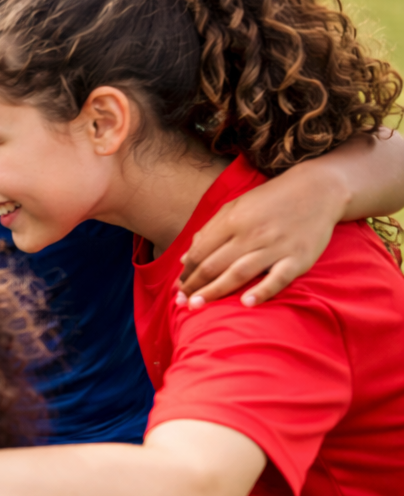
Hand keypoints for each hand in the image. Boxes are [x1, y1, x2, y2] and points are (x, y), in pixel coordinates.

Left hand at [178, 165, 345, 308]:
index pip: (202, 251)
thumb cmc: (270, 201)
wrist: (318, 190)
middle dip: (194, 285)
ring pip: (239, 273)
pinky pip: (278, 278)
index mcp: (233, 220)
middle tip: (180, 302)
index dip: (187, 271)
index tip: (178, 287)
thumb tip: (185, 259)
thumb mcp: (235, 208)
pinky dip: (262, 291)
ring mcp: (276, 246)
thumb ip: (209, 232)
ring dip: (215, 291)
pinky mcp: (299, 258)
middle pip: (215, 264)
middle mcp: (252, 234)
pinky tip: (246, 304)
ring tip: (196, 306)